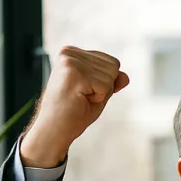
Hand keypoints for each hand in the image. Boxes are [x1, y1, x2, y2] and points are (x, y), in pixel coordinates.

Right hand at [21, 46, 129, 167]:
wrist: (55, 128)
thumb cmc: (74, 112)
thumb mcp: (99, 93)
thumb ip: (112, 82)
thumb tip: (125, 76)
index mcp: (72, 53)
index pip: (111, 62)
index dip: (105, 82)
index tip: (84, 91)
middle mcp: (69, 52)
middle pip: (114, 66)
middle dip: (104, 87)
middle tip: (82, 96)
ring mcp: (70, 61)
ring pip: (111, 75)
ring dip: (100, 93)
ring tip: (79, 97)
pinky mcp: (74, 72)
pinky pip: (106, 86)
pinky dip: (98, 98)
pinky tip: (79, 99)